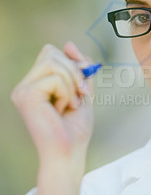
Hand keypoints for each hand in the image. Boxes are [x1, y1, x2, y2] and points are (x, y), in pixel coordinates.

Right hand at [11, 41, 93, 167]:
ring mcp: (23, 90)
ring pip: (54, 63)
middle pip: (52, 52)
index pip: (52, 52)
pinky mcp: (26, 96)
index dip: (72, 62)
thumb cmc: (76, 127)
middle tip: (78, 95)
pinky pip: (54, 78)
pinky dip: (67, 93)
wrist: (71, 151)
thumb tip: (69, 44)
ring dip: (72, 84)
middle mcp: (26, 84)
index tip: (82, 84)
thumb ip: (79, 68)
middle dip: (74, 72)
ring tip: (70, 104)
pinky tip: (62, 109)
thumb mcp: (83, 90)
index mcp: (37, 82)